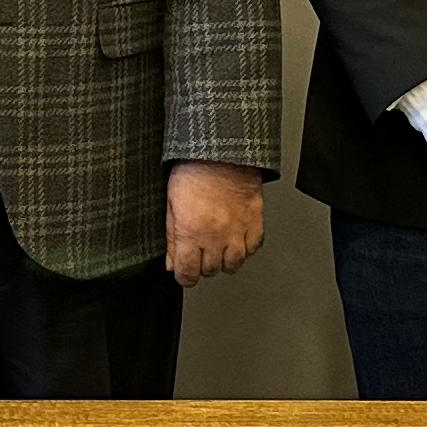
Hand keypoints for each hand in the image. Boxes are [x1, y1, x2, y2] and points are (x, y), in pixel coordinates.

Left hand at [165, 162, 266, 283]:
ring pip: (234, 264)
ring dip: (224, 260)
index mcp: (191, 231)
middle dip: (203, 265)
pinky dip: (245, 247)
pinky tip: (236, 237)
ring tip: (218, 247)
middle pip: (211, 271)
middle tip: (200, 252)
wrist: (221, 150)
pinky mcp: (255, 220)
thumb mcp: (172, 204)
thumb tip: (172, 263)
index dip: (184, 276)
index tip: (184, 272)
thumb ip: (172, 238)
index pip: (188, 274)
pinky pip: (253, 247)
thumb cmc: (193, 169)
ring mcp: (237, 229)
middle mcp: (215, 235)